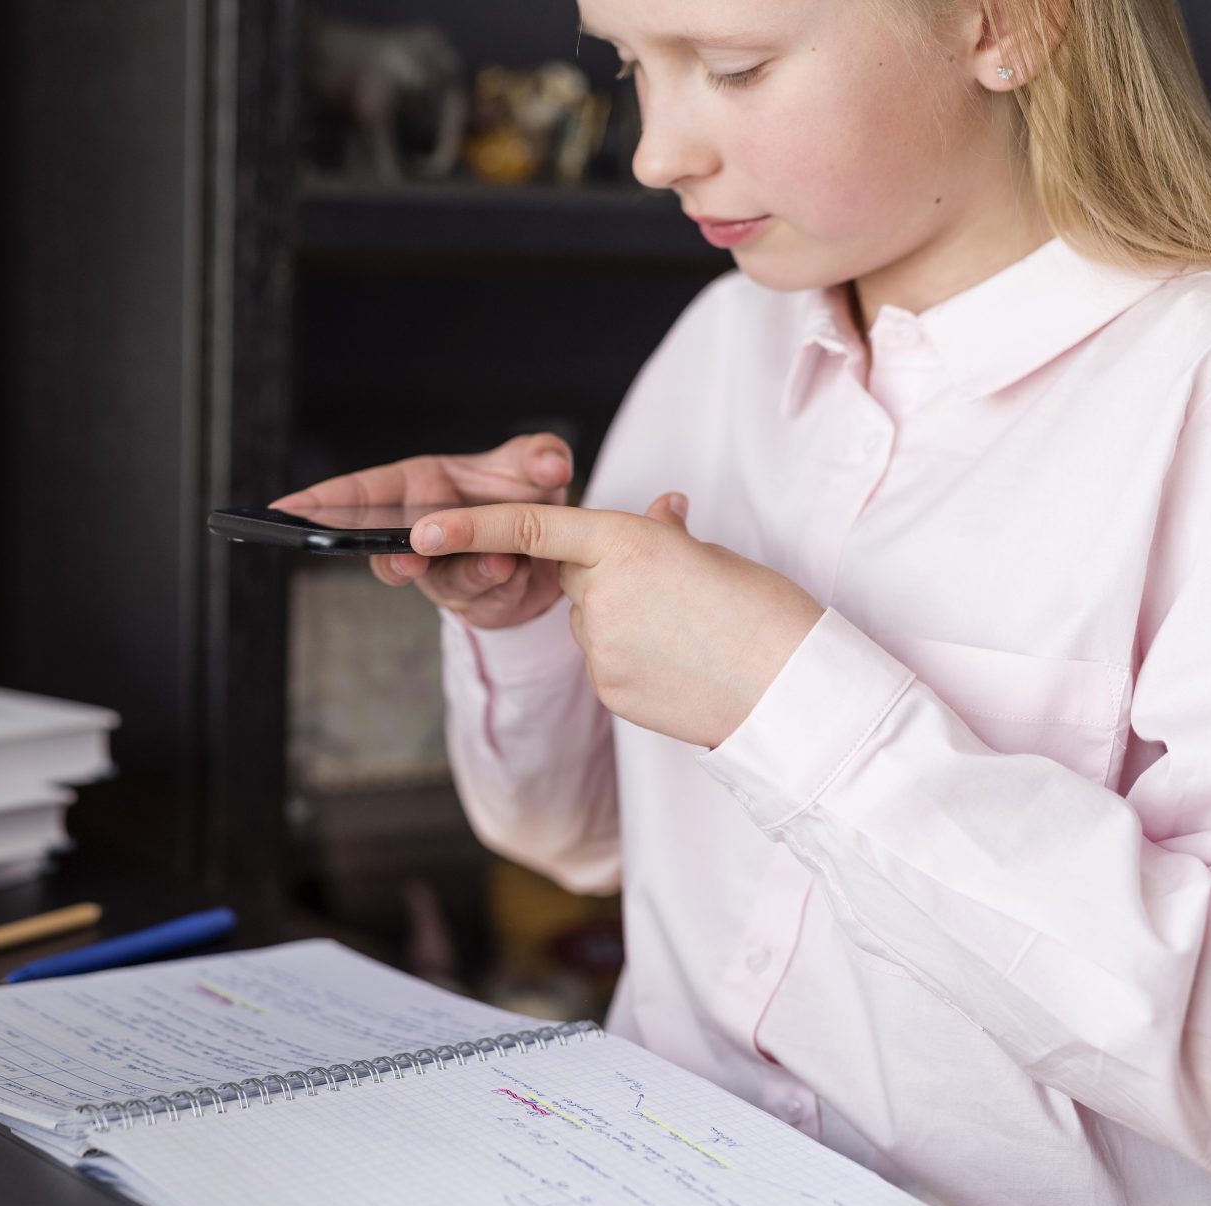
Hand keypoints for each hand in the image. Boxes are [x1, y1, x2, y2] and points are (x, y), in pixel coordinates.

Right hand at [272, 433, 572, 629]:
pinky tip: (521, 572)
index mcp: (417, 488)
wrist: (558, 545)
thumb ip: (537, 454)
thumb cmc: (524, 495)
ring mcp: (442, 571)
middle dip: (392, 557)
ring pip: (441, 581)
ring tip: (500, 562)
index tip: (286, 507)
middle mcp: (420, 532)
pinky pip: (482, 600)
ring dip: (468, 573)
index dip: (320, 500)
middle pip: (383, 550)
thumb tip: (551, 463)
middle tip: (408, 559)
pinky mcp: (473, 601)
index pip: (359, 494)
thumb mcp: (530, 463)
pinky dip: (504, 587)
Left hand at [409, 493, 823, 747]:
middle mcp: (600, 593)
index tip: (419, 529)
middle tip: (672, 594)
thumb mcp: (712, 556)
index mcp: (625, 543)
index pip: (530, 527)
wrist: (791, 690)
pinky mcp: (607, 689)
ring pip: (590, 623)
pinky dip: (631, 660)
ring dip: (622, 622)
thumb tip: (659, 511)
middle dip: (605, 579)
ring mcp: (599, 647)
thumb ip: (665, 536)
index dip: (470, 526)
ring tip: (684, 635)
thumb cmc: (764, 613)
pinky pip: (604, 663)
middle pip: (573, 579)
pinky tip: (676, 667)